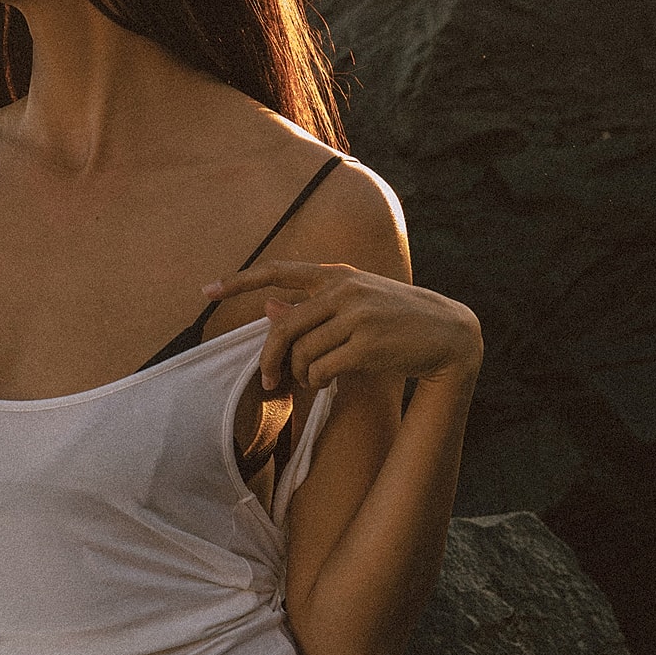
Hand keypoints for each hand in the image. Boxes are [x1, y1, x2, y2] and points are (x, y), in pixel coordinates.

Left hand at [203, 261, 481, 392]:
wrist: (449, 335)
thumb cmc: (395, 321)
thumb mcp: (354, 306)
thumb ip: (312, 307)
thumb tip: (266, 308)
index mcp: (337, 275)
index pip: (277, 271)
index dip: (238, 281)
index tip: (206, 291)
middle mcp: (344, 289)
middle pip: (283, 328)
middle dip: (269, 360)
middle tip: (268, 383)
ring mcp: (357, 316)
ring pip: (301, 354)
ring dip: (302, 375)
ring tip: (317, 378)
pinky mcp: (368, 344)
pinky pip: (321, 370)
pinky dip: (318, 382)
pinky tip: (329, 382)